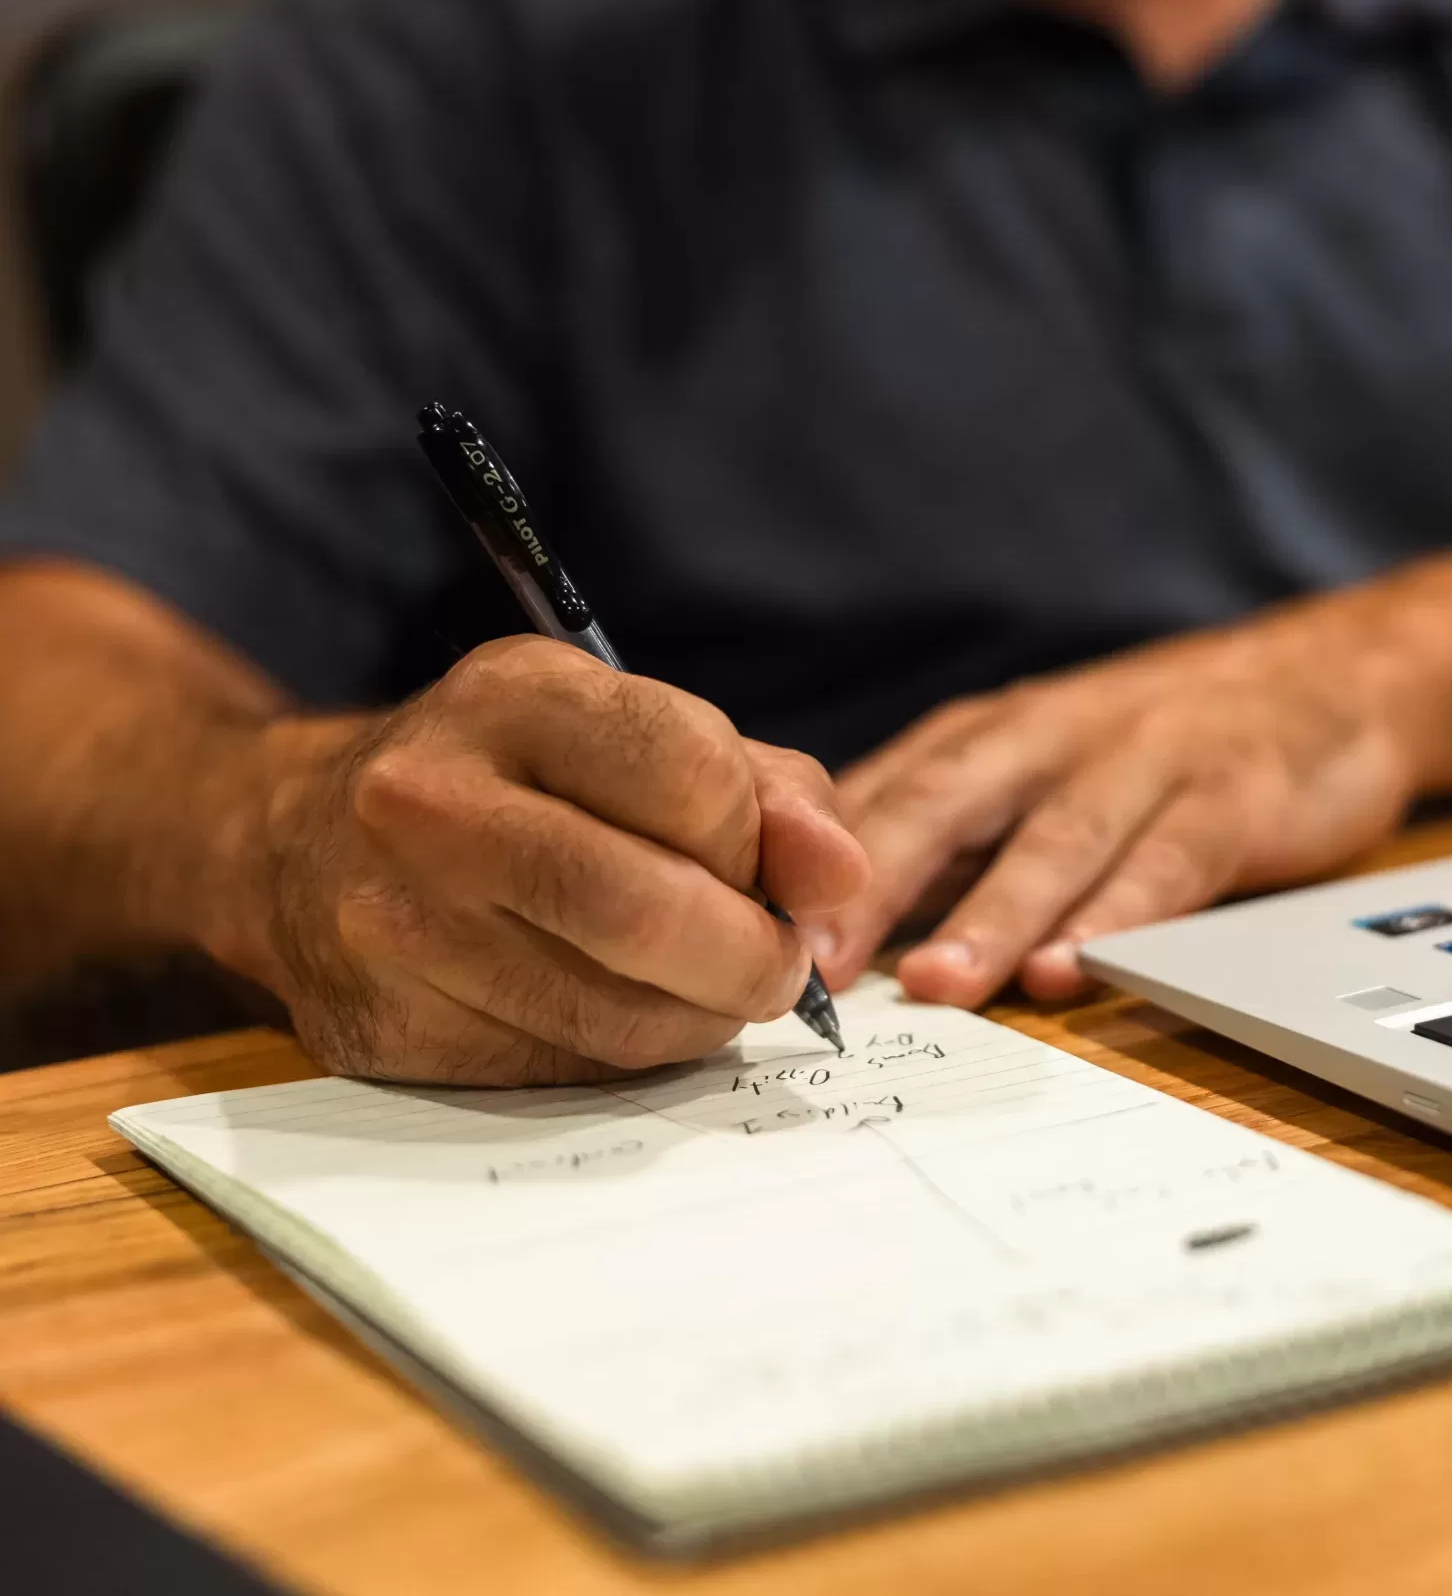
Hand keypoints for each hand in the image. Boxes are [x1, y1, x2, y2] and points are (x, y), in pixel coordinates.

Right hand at [239, 637, 867, 1084]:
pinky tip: (614, 1009)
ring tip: (701, 986)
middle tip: (776, 965)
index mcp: (511, 694)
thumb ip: (762, 786)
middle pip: (649, 910)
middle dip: (752, 958)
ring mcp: (391, 921)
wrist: (297, 844)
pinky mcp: (377, 1026)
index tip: (772, 870)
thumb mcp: (625, 731)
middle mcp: (430, 799)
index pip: (696, 776)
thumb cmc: (507, 778)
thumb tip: (841, 878)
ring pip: (613, 1013)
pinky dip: (621, 1055)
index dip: (763, 842)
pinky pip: (556, 1069)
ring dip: (698, 1018)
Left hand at [810, 601, 1437, 1008]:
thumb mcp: (1027, 766)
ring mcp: (1138, 760)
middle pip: (943, 808)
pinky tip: (1073, 967)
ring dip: (989, 915)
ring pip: (1050, 840)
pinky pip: (1167, 859)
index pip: (876, 802)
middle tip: (812, 964)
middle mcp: (1044, 739)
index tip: (744, 935)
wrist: (1319, 672)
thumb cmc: (1143, 740)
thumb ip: (942, 832)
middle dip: (871, 885)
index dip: (806, 866)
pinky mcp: (1229, 792)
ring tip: (936, 984)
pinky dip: (1118, 915)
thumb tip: (819, 912)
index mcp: (982, 739)